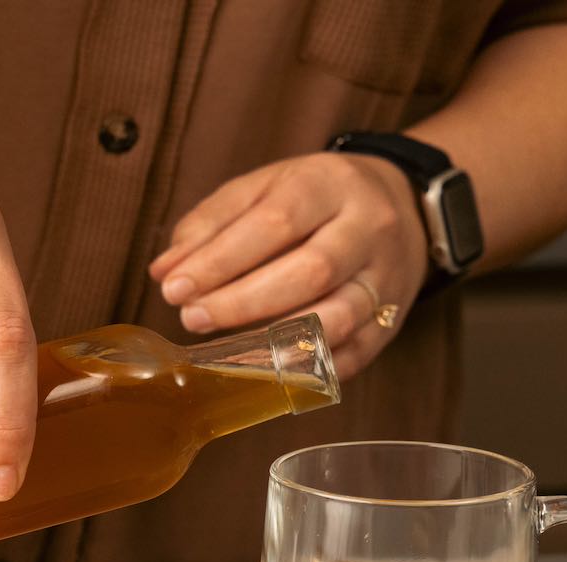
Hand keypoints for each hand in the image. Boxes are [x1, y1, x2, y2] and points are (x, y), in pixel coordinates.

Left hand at [148, 152, 427, 379]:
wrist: (401, 206)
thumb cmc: (315, 199)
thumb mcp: (264, 189)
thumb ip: (211, 225)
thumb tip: (165, 271)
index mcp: (330, 184)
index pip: (275, 222)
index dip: (221, 260)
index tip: (175, 287)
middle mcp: (368, 229)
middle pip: (311, 272)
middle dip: (243, 302)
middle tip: (193, 318)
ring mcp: (386, 278)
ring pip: (338, 317)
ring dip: (276, 342)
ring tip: (227, 353)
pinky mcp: (393, 320)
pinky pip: (354, 354)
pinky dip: (308, 370)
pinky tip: (268, 371)